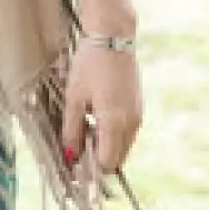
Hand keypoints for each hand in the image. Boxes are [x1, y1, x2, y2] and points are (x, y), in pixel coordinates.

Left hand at [62, 36, 143, 175]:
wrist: (113, 39)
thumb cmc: (90, 65)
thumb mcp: (75, 99)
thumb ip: (72, 130)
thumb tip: (70, 156)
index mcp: (115, 123)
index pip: (107, 163)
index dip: (90, 170)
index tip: (73, 166)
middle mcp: (131, 123)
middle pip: (117, 159)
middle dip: (98, 161)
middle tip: (76, 151)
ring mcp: (138, 116)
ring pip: (123, 147)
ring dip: (105, 148)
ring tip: (84, 132)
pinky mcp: (138, 108)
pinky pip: (127, 133)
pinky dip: (112, 135)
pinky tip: (96, 121)